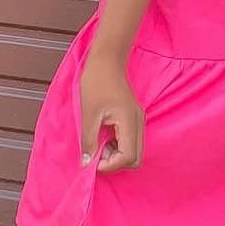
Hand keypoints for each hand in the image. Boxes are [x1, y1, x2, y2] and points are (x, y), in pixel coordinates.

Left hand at [79, 49, 144, 173]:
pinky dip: (118, 145)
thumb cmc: (96, 82)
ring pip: (134, 151)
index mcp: (129, 121)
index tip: (93, 159)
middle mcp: (138, 123)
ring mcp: (138, 120)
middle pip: (135, 159)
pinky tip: (104, 136)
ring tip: (98, 143)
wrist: (107, 61)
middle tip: (96, 153)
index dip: (110, 165)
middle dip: (115, 162)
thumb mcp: (88, 114)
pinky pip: (131, 141)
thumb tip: (86, 163)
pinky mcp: (134, 117)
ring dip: (116, 154)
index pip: (128, 157)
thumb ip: (89, 141)